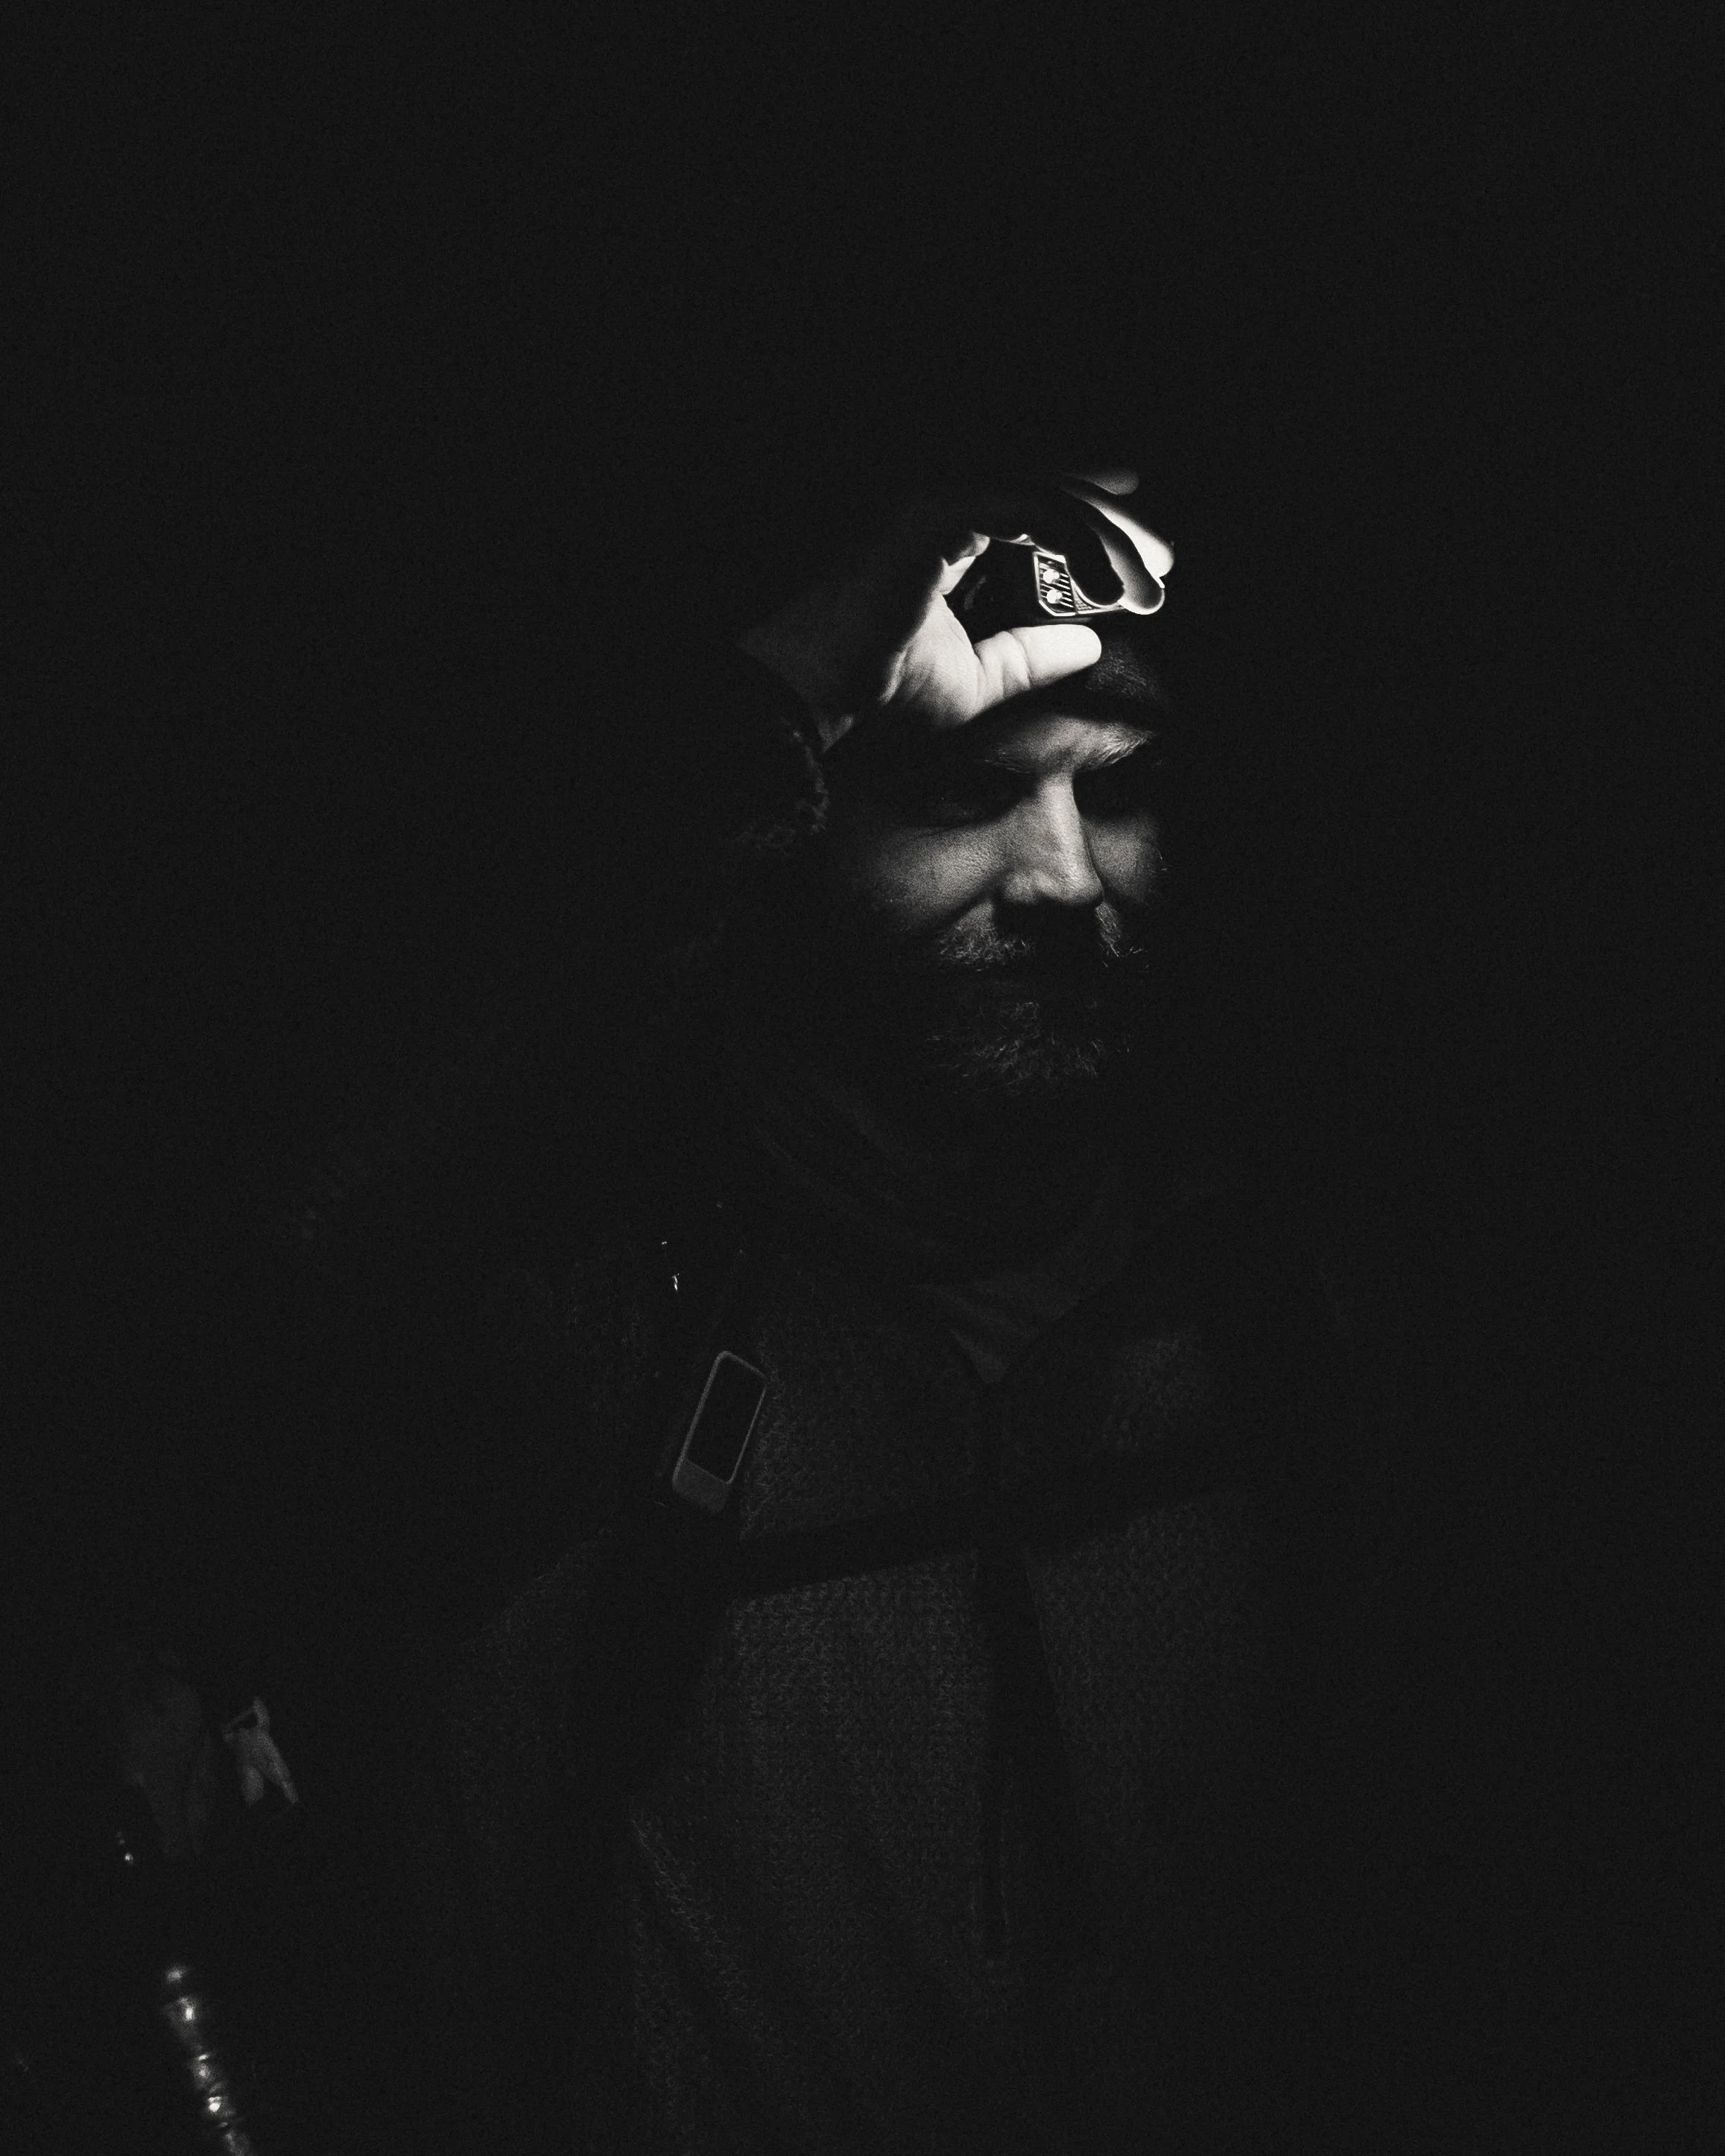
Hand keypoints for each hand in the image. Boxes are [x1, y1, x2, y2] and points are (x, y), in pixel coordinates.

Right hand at [737, 470, 1171, 752]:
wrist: (812, 698)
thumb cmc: (873, 690)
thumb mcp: (974, 680)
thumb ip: (1028, 657)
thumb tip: (1088, 644)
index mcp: (943, 528)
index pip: (1034, 508)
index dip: (1093, 527)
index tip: (1145, 566)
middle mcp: (938, 498)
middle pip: (1050, 490)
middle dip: (1114, 528)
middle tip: (1163, 567)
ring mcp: (932, 495)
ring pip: (1046, 494)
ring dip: (1105, 537)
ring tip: (1145, 587)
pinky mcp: (932, 507)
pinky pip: (1026, 509)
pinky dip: (1075, 541)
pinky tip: (1109, 585)